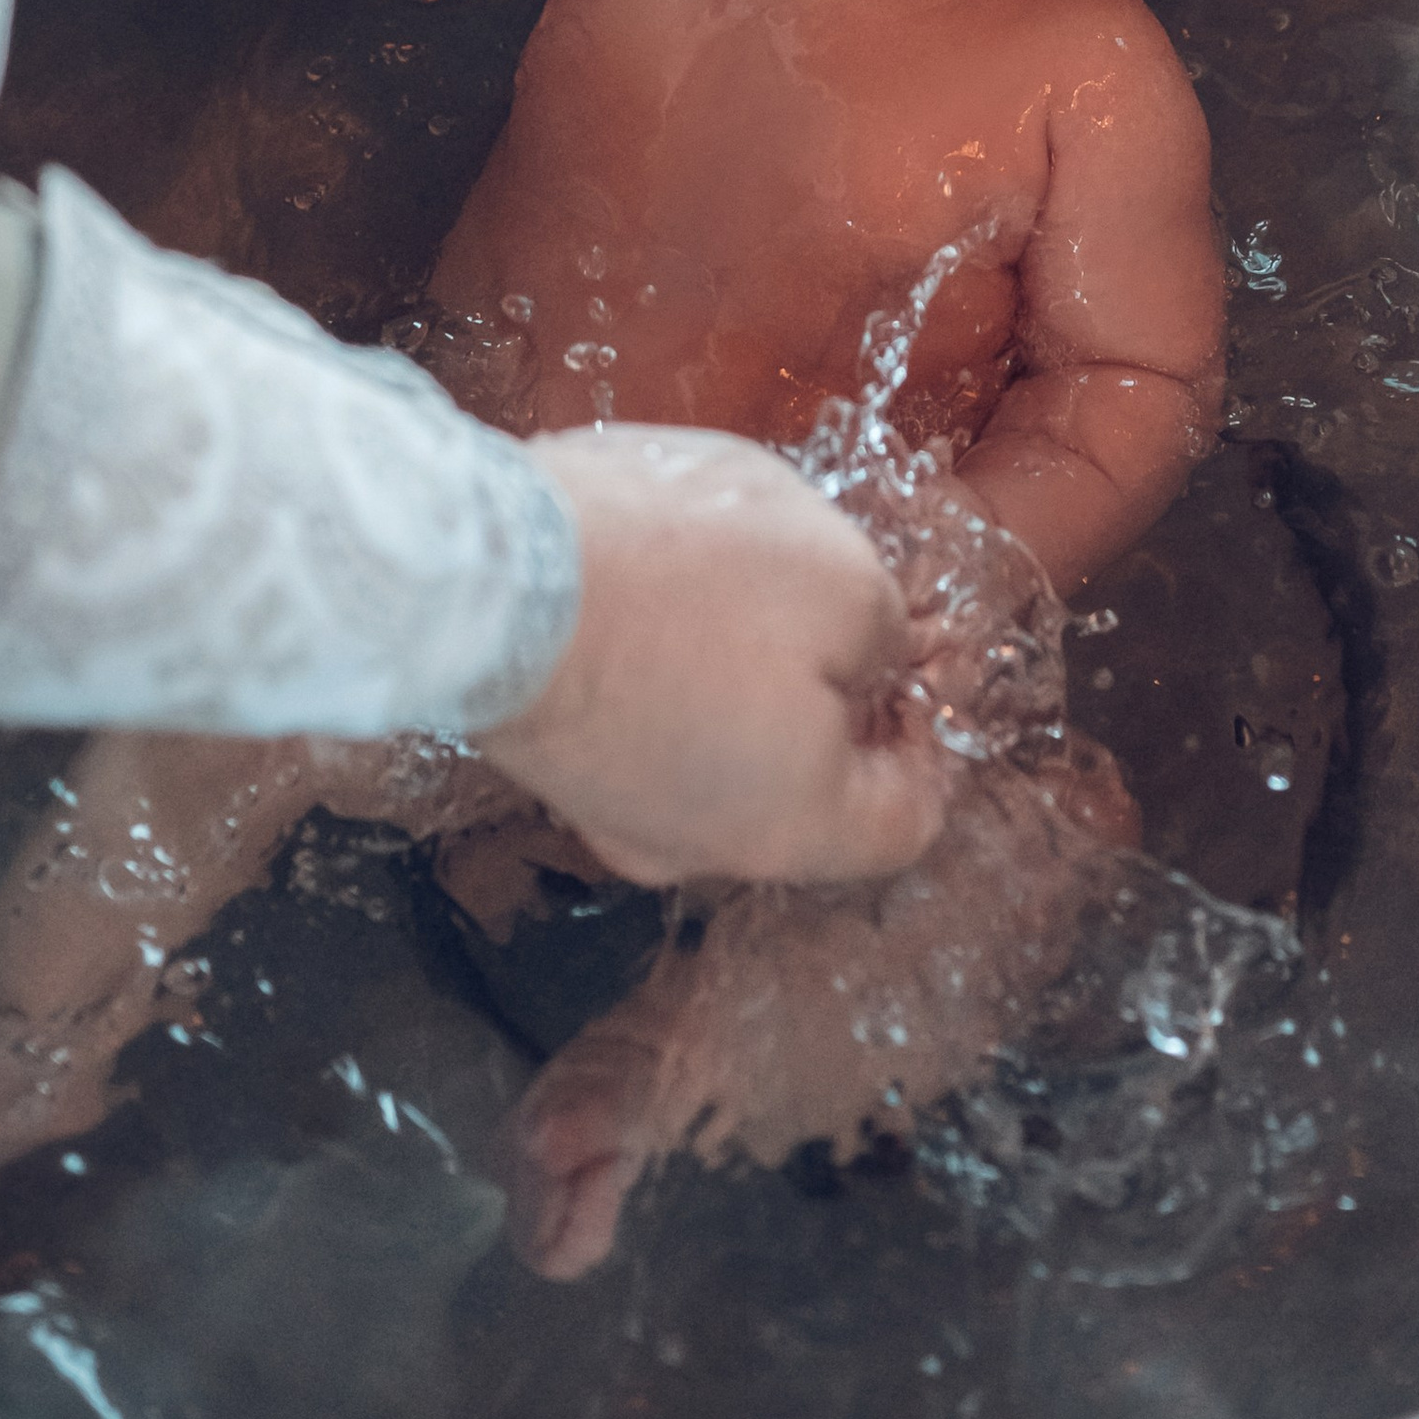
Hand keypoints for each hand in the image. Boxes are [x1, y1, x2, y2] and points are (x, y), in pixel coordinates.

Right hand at [478, 426, 947, 886]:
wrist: (482, 575)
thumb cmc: (686, 581)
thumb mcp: (844, 578)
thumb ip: (886, 632)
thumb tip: (876, 655)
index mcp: (791, 827)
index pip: (906, 821)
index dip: (936, 735)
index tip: (930, 653)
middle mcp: (696, 845)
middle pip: (808, 787)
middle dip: (842, 692)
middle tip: (853, 598)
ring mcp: (608, 807)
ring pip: (721, 748)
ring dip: (755, 671)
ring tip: (758, 573)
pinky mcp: (549, 755)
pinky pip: (646, 719)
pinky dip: (677, 661)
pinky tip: (671, 580)